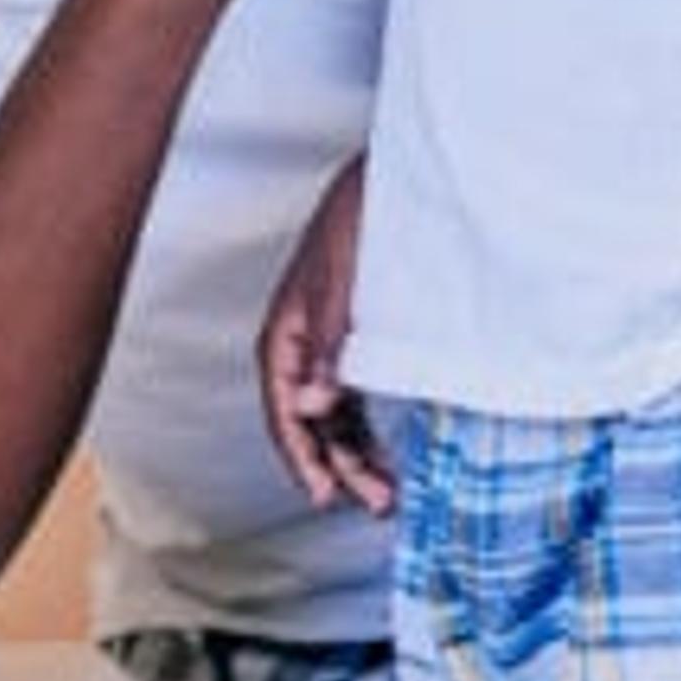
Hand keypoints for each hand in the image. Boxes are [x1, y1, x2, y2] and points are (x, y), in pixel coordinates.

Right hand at [261, 161, 390, 514]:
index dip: (301, 456)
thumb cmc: (361, 217)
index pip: (284, 409)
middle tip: (373, 502)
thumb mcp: (345, 283)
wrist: (396, 178)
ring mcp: (329, 343)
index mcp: (287, 331)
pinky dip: (366, 428)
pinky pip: (352, 398)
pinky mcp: (355, 339)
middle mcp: (303, 343)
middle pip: (310, 422)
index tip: (322, 493)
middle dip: (337, 467)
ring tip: (385, 490)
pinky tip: (387, 450)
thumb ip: (330, 346)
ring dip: (354, 454)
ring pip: (333, 415)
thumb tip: (316, 407)